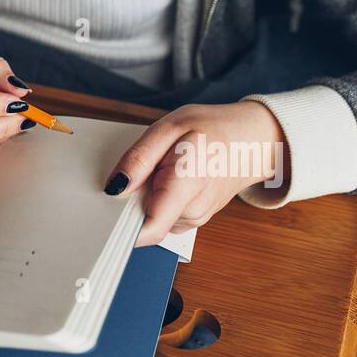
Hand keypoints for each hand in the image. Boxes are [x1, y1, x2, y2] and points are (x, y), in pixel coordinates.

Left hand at [103, 101, 289, 245]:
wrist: (251, 141)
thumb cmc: (211, 129)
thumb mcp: (168, 127)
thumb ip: (139, 159)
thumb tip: (114, 188)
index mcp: (188, 182)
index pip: (150, 228)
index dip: (121, 225)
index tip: (104, 209)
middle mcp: (193, 209)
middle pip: (143, 221)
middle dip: (130, 199)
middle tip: (138, 169)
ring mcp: (195, 219)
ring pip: (151, 218)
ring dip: (144, 197)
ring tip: (160, 168)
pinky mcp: (192, 220)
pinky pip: (162, 215)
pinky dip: (156, 199)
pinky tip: (167, 179)